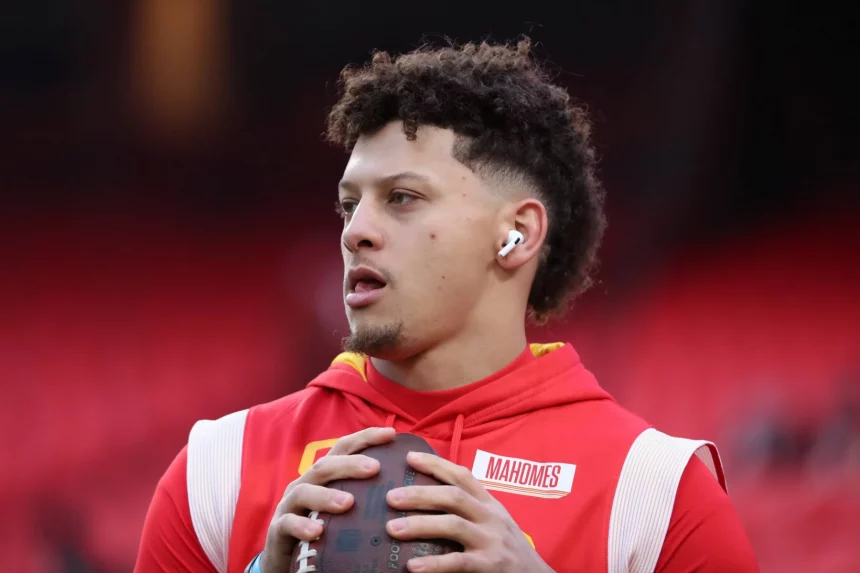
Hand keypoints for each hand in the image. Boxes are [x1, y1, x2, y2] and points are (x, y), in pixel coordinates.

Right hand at [260, 427, 395, 572]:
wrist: (286, 556)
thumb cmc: (322, 526)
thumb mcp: (341, 506)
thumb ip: (363, 493)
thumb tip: (403, 486)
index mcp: (322, 475)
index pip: (342, 448)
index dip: (365, 438)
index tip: (391, 434)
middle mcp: (305, 483)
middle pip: (325, 466)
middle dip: (349, 464)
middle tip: (375, 468)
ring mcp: (289, 505)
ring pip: (304, 492)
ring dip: (326, 496)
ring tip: (348, 503)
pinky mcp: (278, 529)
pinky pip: (288, 524)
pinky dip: (302, 526)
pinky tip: (318, 532)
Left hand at [385, 452, 552, 572]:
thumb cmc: (508, 548)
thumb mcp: (494, 521)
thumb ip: (470, 509)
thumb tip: (427, 499)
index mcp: (489, 503)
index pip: (462, 475)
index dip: (436, 464)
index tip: (409, 457)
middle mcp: (491, 517)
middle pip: (453, 497)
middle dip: (420, 494)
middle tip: (391, 497)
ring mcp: (491, 541)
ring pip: (453, 525)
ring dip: (420, 525)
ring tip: (392, 528)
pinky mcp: (490, 566)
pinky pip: (458, 562)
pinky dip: (434, 564)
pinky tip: (412, 566)